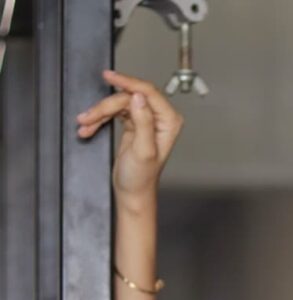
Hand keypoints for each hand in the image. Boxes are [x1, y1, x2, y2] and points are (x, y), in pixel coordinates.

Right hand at [75, 69, 184, 204]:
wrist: (132, 192)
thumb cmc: (141, 178)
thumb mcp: (143, 150)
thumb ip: (144, 122)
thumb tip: (139, 98)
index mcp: (168, 122)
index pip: (148, 92)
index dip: (127, 82)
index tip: (110, 76)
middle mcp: (159, 118)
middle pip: (129, 97)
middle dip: (106, 106)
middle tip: (89, 115)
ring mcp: (145, 119)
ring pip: (118, 103)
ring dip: (99, 113)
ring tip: (85, 123)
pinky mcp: (133, 123)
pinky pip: (113, 112)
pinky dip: (100, 118)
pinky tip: (89, 126)